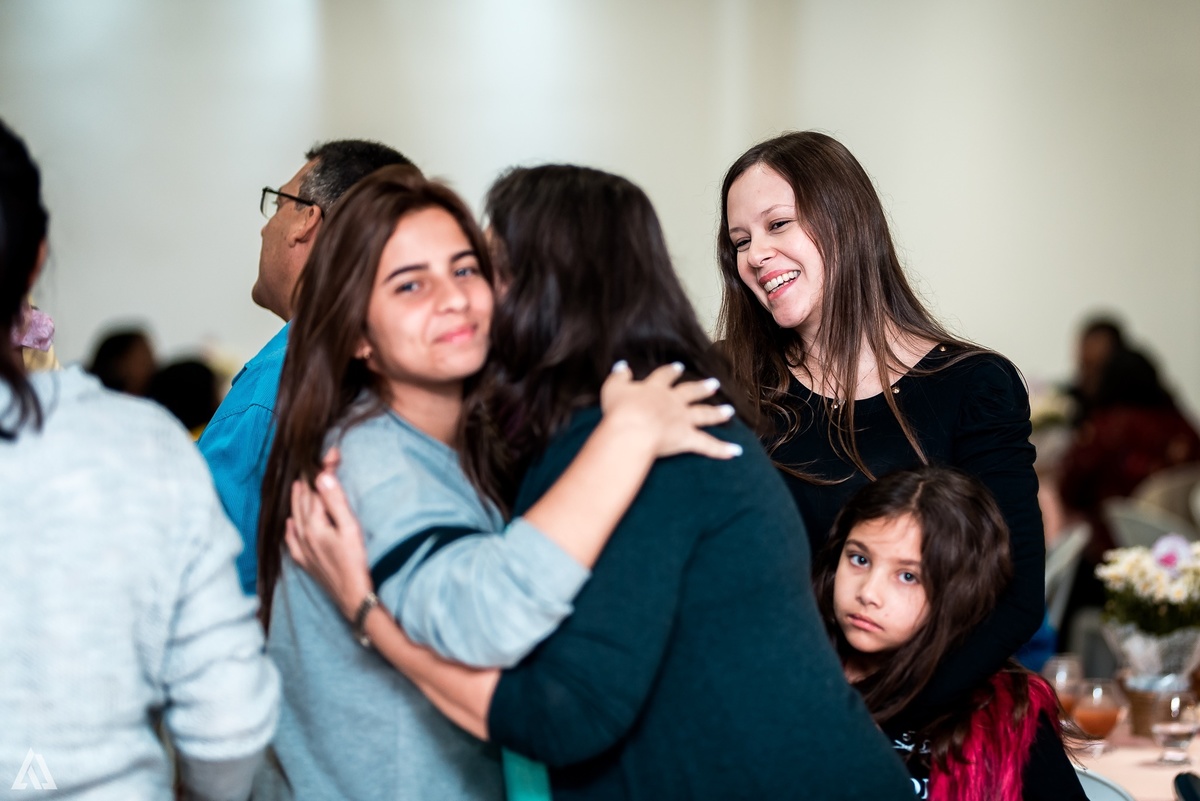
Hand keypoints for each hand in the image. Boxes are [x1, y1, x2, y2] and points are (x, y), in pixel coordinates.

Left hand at [285, 448, 373, 620]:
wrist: (354, 599)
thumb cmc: (356, 564)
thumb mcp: (351, 529)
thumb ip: (336, 502)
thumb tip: (322, 476)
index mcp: (314, 524)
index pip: (316, 489)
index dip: (324, 469)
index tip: (333, 453)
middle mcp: (303, 535)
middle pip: (303, 502)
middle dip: (309, 481)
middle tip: (317, 464)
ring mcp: (303, 550)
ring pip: (295, 518)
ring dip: (298, 501)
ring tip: (300, 487)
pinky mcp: (307, 562)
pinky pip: (292, 541)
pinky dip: (291, 529)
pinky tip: (291, 525)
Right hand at [600, 361, 741, 459]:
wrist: (631, 429)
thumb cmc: (619, 411)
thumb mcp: (612, 388)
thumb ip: (619, 377)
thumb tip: (622, 366)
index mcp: (655, 389)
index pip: (665, 376)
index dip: (671, 372)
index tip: (679, 367)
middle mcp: (672, 402)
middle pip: (690, 392)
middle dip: (702, 387)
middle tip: (714, 383)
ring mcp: (682, 420)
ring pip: (704, 414)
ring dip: (717, 413)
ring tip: (729, 411)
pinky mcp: (687, 438)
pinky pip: (708, 445)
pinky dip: (722, 450)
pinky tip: (736, 452)